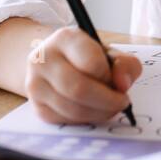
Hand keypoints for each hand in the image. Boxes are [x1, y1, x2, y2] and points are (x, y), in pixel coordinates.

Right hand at [25, 26, 142, 124]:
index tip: (119, 83)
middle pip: (78, 89)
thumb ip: (125, 64)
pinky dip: (85, 121)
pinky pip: (64, 121)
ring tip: (110, 108)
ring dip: (99, 114)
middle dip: (107, 101)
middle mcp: (44, 59)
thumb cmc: (87, 58)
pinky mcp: (36, 106)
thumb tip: (122, 85)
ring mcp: (35, 84)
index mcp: (65, 38)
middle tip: (122, 103)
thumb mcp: (109, 53)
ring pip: (72, 109)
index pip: (92, 63)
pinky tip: (94, 112)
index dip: (110, 78)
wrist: (53, 63)